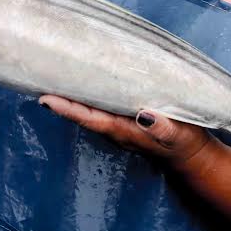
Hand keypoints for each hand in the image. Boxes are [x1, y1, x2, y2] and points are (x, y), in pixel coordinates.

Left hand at [39, 95, 215, 168]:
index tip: (46, 99)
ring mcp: (119, 124)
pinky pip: (100, 105)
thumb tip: (143, 116)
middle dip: (61, 99)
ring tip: (53, 76)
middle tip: (39, 79)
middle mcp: (115, 128)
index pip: (90, 118)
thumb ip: (162, 127)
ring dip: (71, 96)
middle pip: (82, 113)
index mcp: (124, 131)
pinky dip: (87, 94)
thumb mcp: (178, 134)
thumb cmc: (185, 142)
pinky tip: (82, 82)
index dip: (67, 109)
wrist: (191, 154)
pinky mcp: (126, 118)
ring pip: (89, 109)